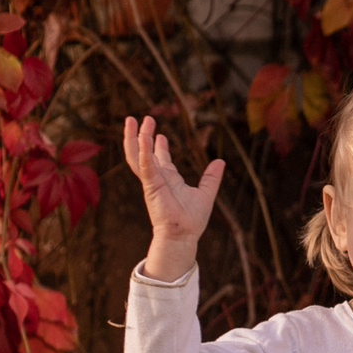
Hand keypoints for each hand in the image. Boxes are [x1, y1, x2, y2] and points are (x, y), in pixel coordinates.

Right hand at [123, 115, 223, 280]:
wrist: (184, 234)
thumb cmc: (192, 219)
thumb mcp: (206, 193)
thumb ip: (211, 177)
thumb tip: (220, 161)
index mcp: (169, 180)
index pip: (160, 159)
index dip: (158, 146)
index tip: (159, 134)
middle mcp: (157, 178)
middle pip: (144, 152)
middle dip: (142, 135)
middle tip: (143, 119)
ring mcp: (151, 181)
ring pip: (137, 155)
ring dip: (134, 137)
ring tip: (132, 120)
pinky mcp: (150, 186)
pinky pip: (144, 166)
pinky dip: (142, 151)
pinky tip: (143, 137)